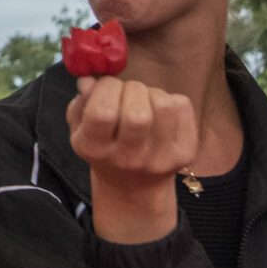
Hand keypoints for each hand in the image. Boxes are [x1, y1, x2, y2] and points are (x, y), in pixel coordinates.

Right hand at [67, 75, 197, 243]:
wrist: (133, 187)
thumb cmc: (103, 148)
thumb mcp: (80, 128)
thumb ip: (81, 102)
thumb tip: (89, 80)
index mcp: (95, 149)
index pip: (102, 113)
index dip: (105, 88)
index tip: (106, 86)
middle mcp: (128, 158)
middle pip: (137, 113)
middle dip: (131, 88)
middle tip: (127, 92)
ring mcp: (161, 158)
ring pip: (164, 106)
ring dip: (152, 93)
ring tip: (144, 101)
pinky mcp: (186, 152)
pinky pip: (182, 107)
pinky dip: (171, 99)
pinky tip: (160, 111)